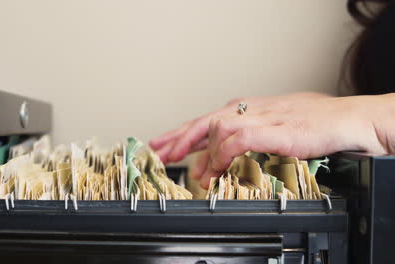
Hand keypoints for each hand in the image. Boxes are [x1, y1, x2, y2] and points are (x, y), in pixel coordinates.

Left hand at [151, 92, 394, 188]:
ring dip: (204, 155)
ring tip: (198, 175)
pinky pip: (241, 139)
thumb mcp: (271, 128)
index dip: (181, 132)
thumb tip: (223, 155)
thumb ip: (246, 138)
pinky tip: (219, 166)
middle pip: (204, 121)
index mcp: (247, 109)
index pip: (206, 119)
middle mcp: (249, 110)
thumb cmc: (312, 123)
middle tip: (161, 153)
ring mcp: (262, 118)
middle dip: (179, 139)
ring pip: (218, 130)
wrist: (346, 120)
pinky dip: (225, 153)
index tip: (163, 144)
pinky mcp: (276, 130)